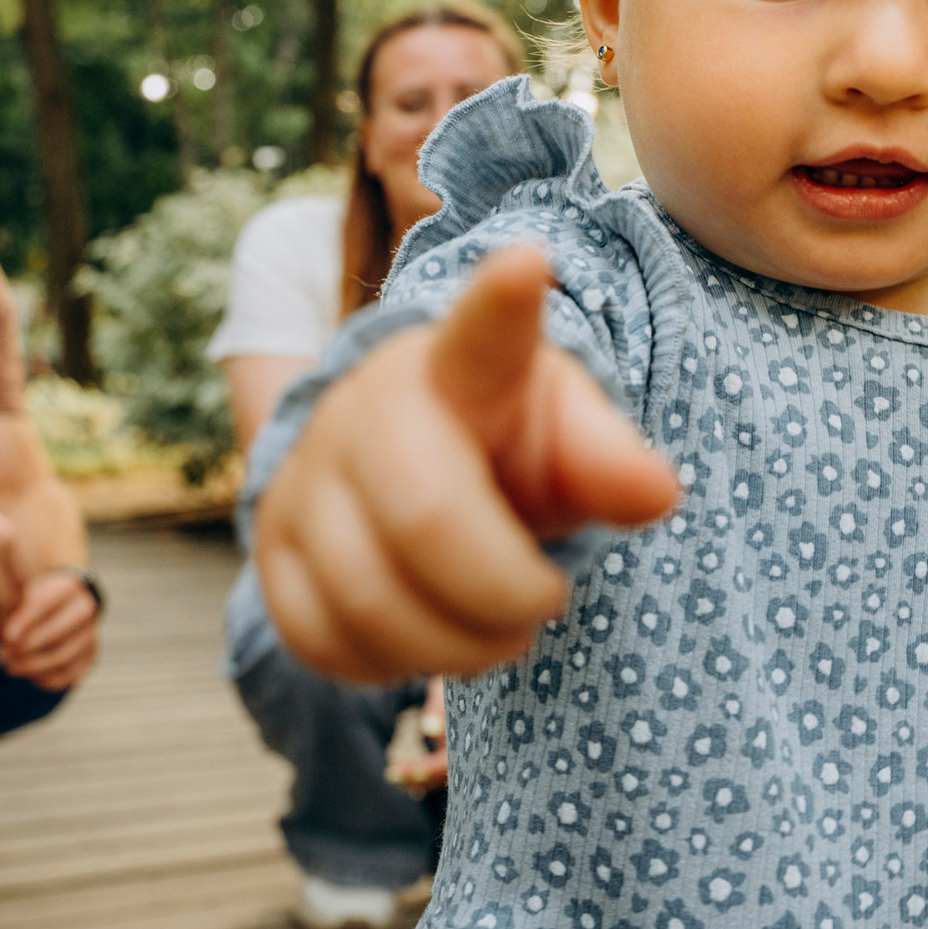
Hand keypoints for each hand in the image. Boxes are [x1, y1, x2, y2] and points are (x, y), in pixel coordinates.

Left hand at [0, 569, 100, 688]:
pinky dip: (47, 678)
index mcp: (66, 586)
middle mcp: (84, 608)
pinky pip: (70, 674)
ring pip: (62, 657)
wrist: (59, 603)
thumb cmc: (30, 597)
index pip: (44, 604)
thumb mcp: (18, 593)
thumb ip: (7, 609)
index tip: (6, 637)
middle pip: (55, 634)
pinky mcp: (91, 655)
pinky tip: (30, 674)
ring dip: (32, 666)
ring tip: (10, 666)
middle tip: (1, 655)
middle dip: (24, 649)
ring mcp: (90, 633)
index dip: (25, 622)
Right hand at [256, 243, 680, 683]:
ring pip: (368, 599)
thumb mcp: (564, 436)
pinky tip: (427, 634)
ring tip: (496, 629)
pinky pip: (321, 638)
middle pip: (426, 518)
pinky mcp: (270, 547)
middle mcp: (367, 409)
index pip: (482, 332)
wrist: (408, 467)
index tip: (529, 265)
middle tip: (542, 601)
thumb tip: (656, 493)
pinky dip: (389, 663)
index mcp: (460, 366)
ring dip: (454, 646)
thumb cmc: (505, 443)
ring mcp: (307, 477)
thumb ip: (607, 461)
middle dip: (502, 593)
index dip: (502, 304)